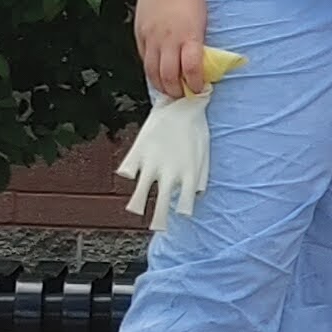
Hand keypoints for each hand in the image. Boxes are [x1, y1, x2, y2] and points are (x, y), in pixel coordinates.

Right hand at [116, 90, 218, 226]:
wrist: (184, 103)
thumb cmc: (196, 128)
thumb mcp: (204, 153)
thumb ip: (202, 176)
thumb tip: (197, 193)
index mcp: (189, 175)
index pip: (184, 204)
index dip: (181, 210)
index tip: (179, 213)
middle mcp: (170, 174)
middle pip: (162, 206)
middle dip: (158, 220)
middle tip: (157, 228)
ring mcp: (153, 165)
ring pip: (141, 193)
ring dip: (137, 204)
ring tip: (134, 210)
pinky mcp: (139, 153)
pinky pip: (128, 169)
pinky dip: (126, 173)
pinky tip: (127, 174)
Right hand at [135, 0, 211, 97]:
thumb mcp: (201, 20)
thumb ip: (197, 42)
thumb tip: (198, 65)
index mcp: (189, 35)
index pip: (191, 69)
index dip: (195, 84)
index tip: (200, 89)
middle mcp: (169, 40)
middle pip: (169, 76)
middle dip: (176, 91)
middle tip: (183, 96)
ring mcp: (152, 37)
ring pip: (152, 72)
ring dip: (161, 86)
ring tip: (168, 92)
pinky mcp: (140, 33)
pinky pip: (144, 58)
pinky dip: (150, 71)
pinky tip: (156, 75)